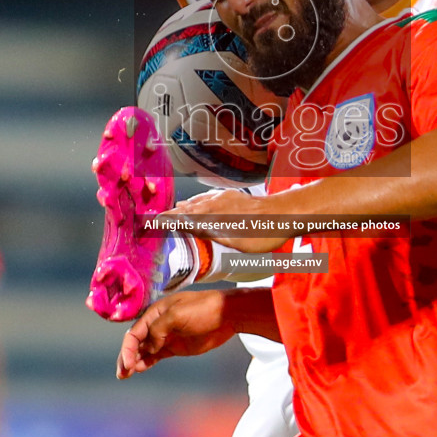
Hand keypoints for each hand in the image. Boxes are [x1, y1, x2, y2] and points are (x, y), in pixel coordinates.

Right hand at [117, 290, 237, 378]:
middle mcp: (158, 325)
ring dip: (134, 361)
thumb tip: (148, 346)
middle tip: (122, 373)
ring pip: (144, 350)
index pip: (134, 332)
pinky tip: (139, 369)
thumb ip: (159, 329)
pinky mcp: (176, 347)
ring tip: (125, 375)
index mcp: (155, 313)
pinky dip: (146, 362)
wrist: (227, 315)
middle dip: (126, 357)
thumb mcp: (178, 315)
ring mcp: (167, 337)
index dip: (128, 348)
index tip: (128, 363)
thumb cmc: (203, 309)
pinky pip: (156, 355)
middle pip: (136, 342)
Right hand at [160, 189, 285, 253]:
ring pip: (199, 201)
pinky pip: (209, 197)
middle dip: (172, 213)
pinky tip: (201, 202)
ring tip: (175, 209)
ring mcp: (225, 198)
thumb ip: (210, 231)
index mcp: (213, 215)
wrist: (285, 213)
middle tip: (158, 217)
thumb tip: (187, 225)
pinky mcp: (234, 196)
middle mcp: (215, 203)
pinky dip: (199, 201)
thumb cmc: (262, 232)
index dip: (167, 220)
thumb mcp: (234, 240)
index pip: (183, 217)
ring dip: (185, 206)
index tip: (151, 222)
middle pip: (188, 208)